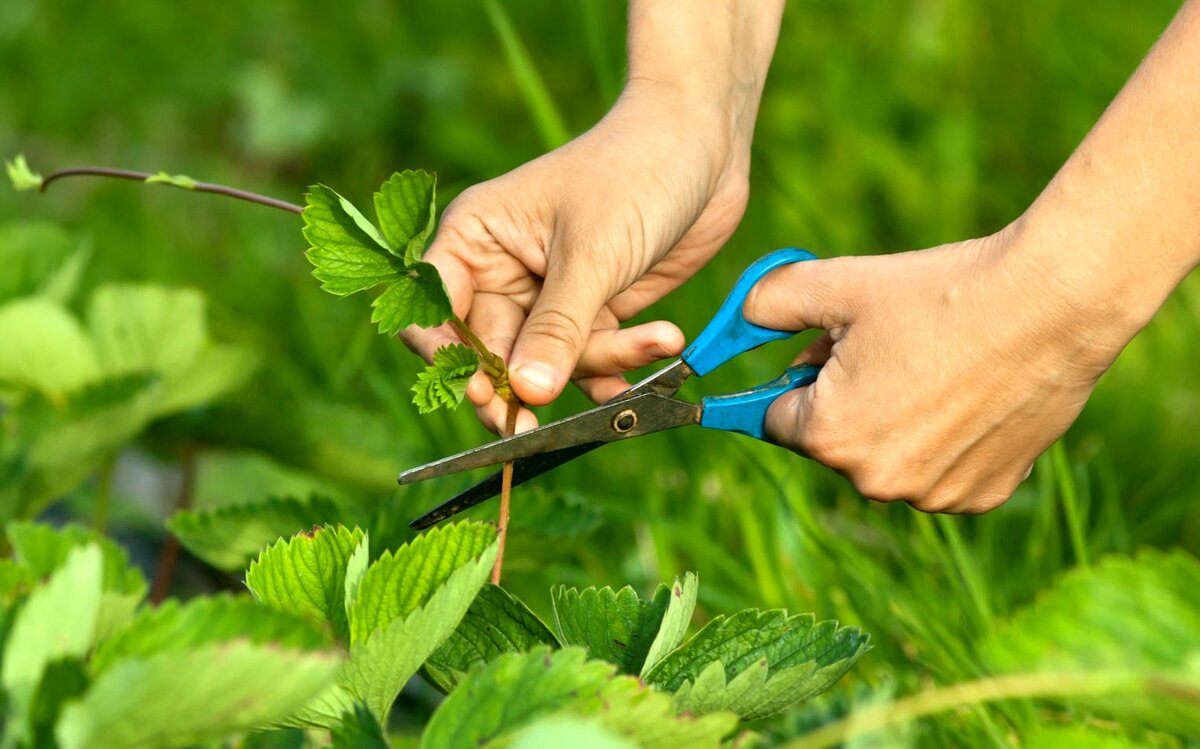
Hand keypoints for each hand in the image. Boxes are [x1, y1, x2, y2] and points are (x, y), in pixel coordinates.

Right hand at [403, 82, 751, 432]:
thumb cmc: (634, 174)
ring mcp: (548, 294)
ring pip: (549, 363)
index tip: (481, 393)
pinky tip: (659, 345)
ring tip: (661, 339)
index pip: (431, 312)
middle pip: (488, 354)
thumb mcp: (592, 254)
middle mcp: (501, 271)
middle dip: (526, 383)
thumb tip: (522, 393)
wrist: (703, 147)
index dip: (447, 359)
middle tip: (538, 426)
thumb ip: (555, 329)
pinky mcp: (592, 310)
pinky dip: (620, 364)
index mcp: (475, 239)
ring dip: (601, 361)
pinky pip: (591, 358)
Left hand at [744, 228, 1133, 512]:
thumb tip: (739, 318)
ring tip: (936, 364)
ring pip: (887, 458)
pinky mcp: (982, 495)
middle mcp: (875, 482)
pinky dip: (945, 440)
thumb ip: (767, 302)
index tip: (822, 352)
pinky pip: (939, 471)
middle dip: (845, 398)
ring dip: (895, 422)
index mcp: (828, 437)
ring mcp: (933, 496)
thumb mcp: (838, 284)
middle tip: (888, 345)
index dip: (798, 380)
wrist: (1051, 303)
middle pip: (832, 442)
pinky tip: (971, 393)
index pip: (777, 418)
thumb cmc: (940, 292)